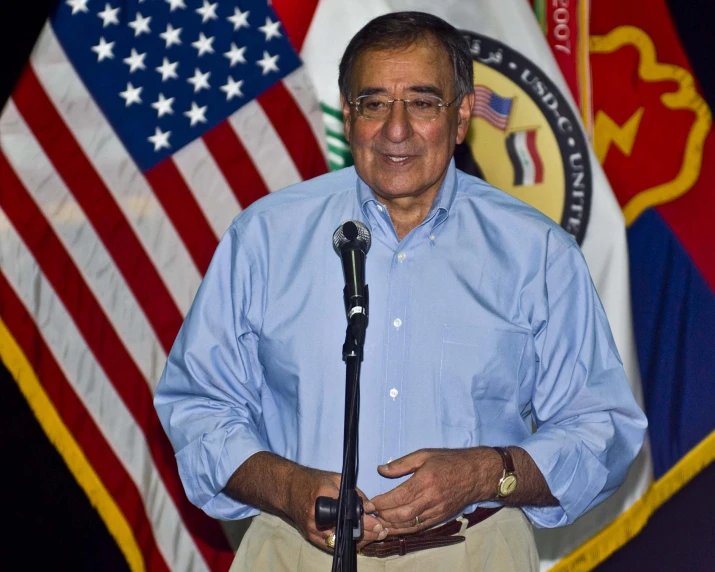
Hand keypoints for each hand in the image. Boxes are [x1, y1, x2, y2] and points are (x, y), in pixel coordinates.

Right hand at [285, 466, 387, 551]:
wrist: (289, 489)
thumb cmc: (313, 480)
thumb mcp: (336, 479)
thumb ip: (354, 493)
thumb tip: (370, 507)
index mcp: (324, 498)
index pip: (349, 514)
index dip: (366, 522)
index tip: (379, 524)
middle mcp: (317, 516)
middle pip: (346, 532)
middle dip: (366, 534)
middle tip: (381, 532)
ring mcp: (312, 529)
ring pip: (340, 542)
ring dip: (359, 541)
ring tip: (374, 537)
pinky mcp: (310, 537)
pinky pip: (331, 546)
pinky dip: (346, 544)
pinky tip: (358, 541)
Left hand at [366, 448, 497, 533]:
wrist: (476, 474)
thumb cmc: (450, 461)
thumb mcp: (424, 454)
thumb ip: (401, 463)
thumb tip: (381, 470)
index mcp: (425, 481)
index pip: (398, 497)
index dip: (381, 503)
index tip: (369, 503)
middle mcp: (431, 499)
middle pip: (402, 514)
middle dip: (383, 515)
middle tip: (370, 512)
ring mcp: (436, 511)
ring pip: (410, 524)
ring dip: (391, 525)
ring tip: (378, 522)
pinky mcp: (440, 518)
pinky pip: (420, 527)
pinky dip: (405, 529)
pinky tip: (394, 527)